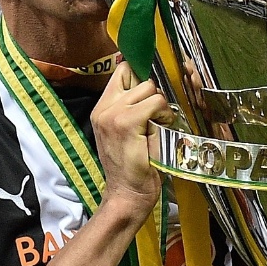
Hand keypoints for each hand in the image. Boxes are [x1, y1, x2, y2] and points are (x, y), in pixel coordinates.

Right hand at [92, 59, 169, 220]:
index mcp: (102, 108)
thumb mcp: (127, 131)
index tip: (149, 99)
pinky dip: (164, 114)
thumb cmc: (133, 166)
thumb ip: (132, 107)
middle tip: (154, 119)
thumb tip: (150, 86)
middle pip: (138, 77)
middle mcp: (104, 108)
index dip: (140, 79)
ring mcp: (113, 114)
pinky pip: (155, 103)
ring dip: (159, 106)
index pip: (122, 71)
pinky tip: (160, 130)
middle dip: (152, 95)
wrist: (127, 193)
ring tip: (156, 127)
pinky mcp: (127, 123)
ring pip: (149, 88)